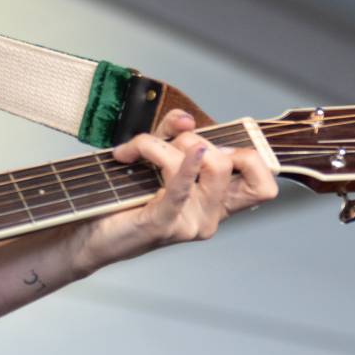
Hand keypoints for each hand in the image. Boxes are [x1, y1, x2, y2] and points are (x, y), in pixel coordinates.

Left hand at [66, 109, 279, 276]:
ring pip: (206, 165)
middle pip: (229, 164)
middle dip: (197, 139)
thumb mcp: (154, 158)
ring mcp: (190, 224)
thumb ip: (172, 134)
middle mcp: (210, 216)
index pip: (263, 184)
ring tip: (136, 151)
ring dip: (166, 145)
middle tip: (165, 145)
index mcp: (216, 204)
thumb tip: (187, 119)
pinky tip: (186, 152)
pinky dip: (184, 165)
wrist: (91, 234)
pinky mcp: (164, 225)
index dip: (249, 157)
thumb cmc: (124, 199)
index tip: (213, 145)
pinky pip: (182, 190)